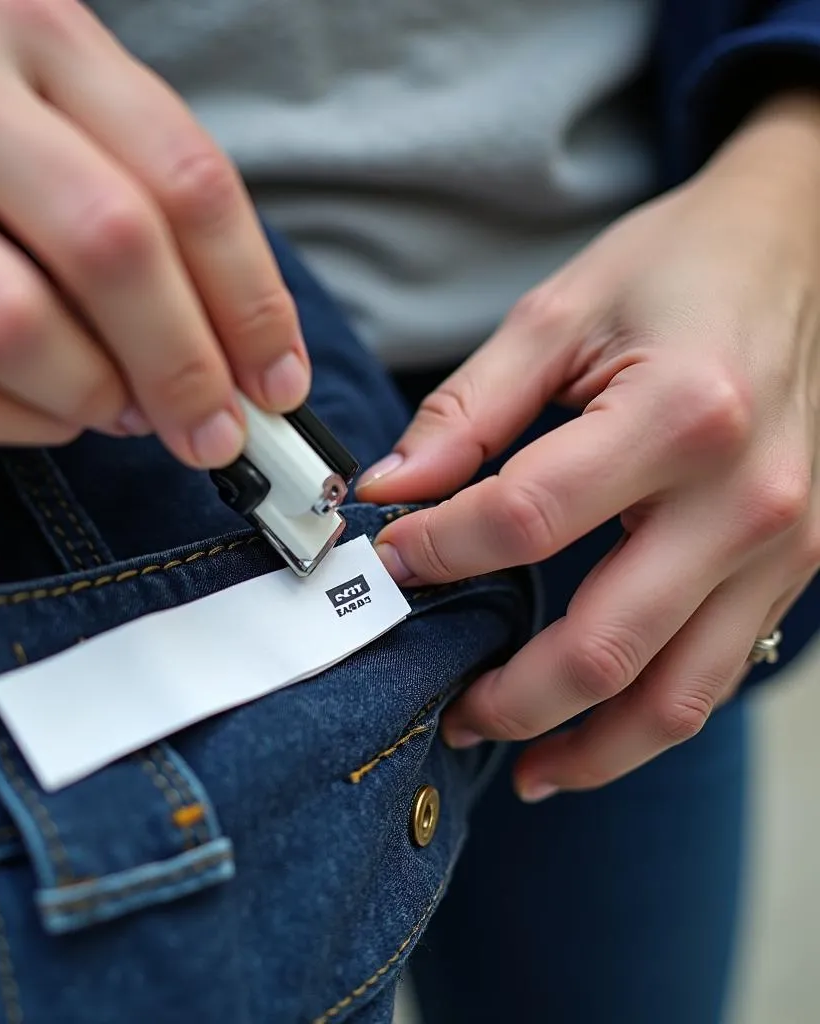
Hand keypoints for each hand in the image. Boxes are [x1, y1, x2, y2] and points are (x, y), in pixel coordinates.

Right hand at [0, 0, 307, 463]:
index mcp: (39, 34)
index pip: (187, 179)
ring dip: (99, 398)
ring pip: (19, 327)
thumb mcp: (85, 142)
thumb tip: (246, 369)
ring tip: (124, 412)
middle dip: (185, 366)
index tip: (277, 382)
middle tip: (215, 433)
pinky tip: (52, 415)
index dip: (251, 300)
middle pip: (111, 246)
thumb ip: (168, 230)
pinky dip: (25, 425)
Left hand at [358, 92, 819, 799]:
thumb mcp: (561, 312)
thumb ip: (469, 410)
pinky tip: (592, 730)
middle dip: (508, 695)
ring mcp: (785, 546)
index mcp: (681, 415)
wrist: (805, 248)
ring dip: (586, 747)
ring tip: (515, 762)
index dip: (439, 552)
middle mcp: (746, 499)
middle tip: (443, 703)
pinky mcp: (796, 566)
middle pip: (604, 644)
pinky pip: (716, 674)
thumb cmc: (682, 268)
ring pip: (676, 696)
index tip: (388, 562)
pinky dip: (647, 718)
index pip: (526, 522)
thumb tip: (391, 490)